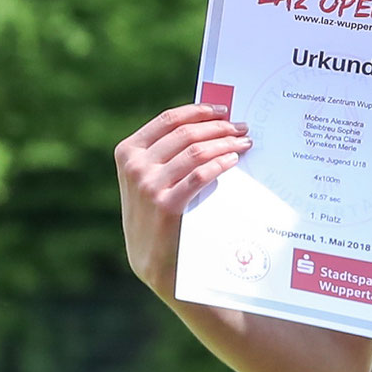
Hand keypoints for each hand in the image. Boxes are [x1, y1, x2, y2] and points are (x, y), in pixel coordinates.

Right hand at [115, 104, 252, 300]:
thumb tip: (208, 122)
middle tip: (242, 128)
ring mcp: (148, 186)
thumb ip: (167, 153)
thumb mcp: (150, 179)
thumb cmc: (159, 214)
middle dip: (220, 127)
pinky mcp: (166, 205)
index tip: (224, 111)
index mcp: (127, 152)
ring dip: (226, 144)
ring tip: (244, 144)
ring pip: (196, 151)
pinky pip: (200, 175)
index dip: (200, 112)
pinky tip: (233, 161)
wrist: (154, 261)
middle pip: (187, 134)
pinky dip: (220, 163)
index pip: (169, 119)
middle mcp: (135, 166)